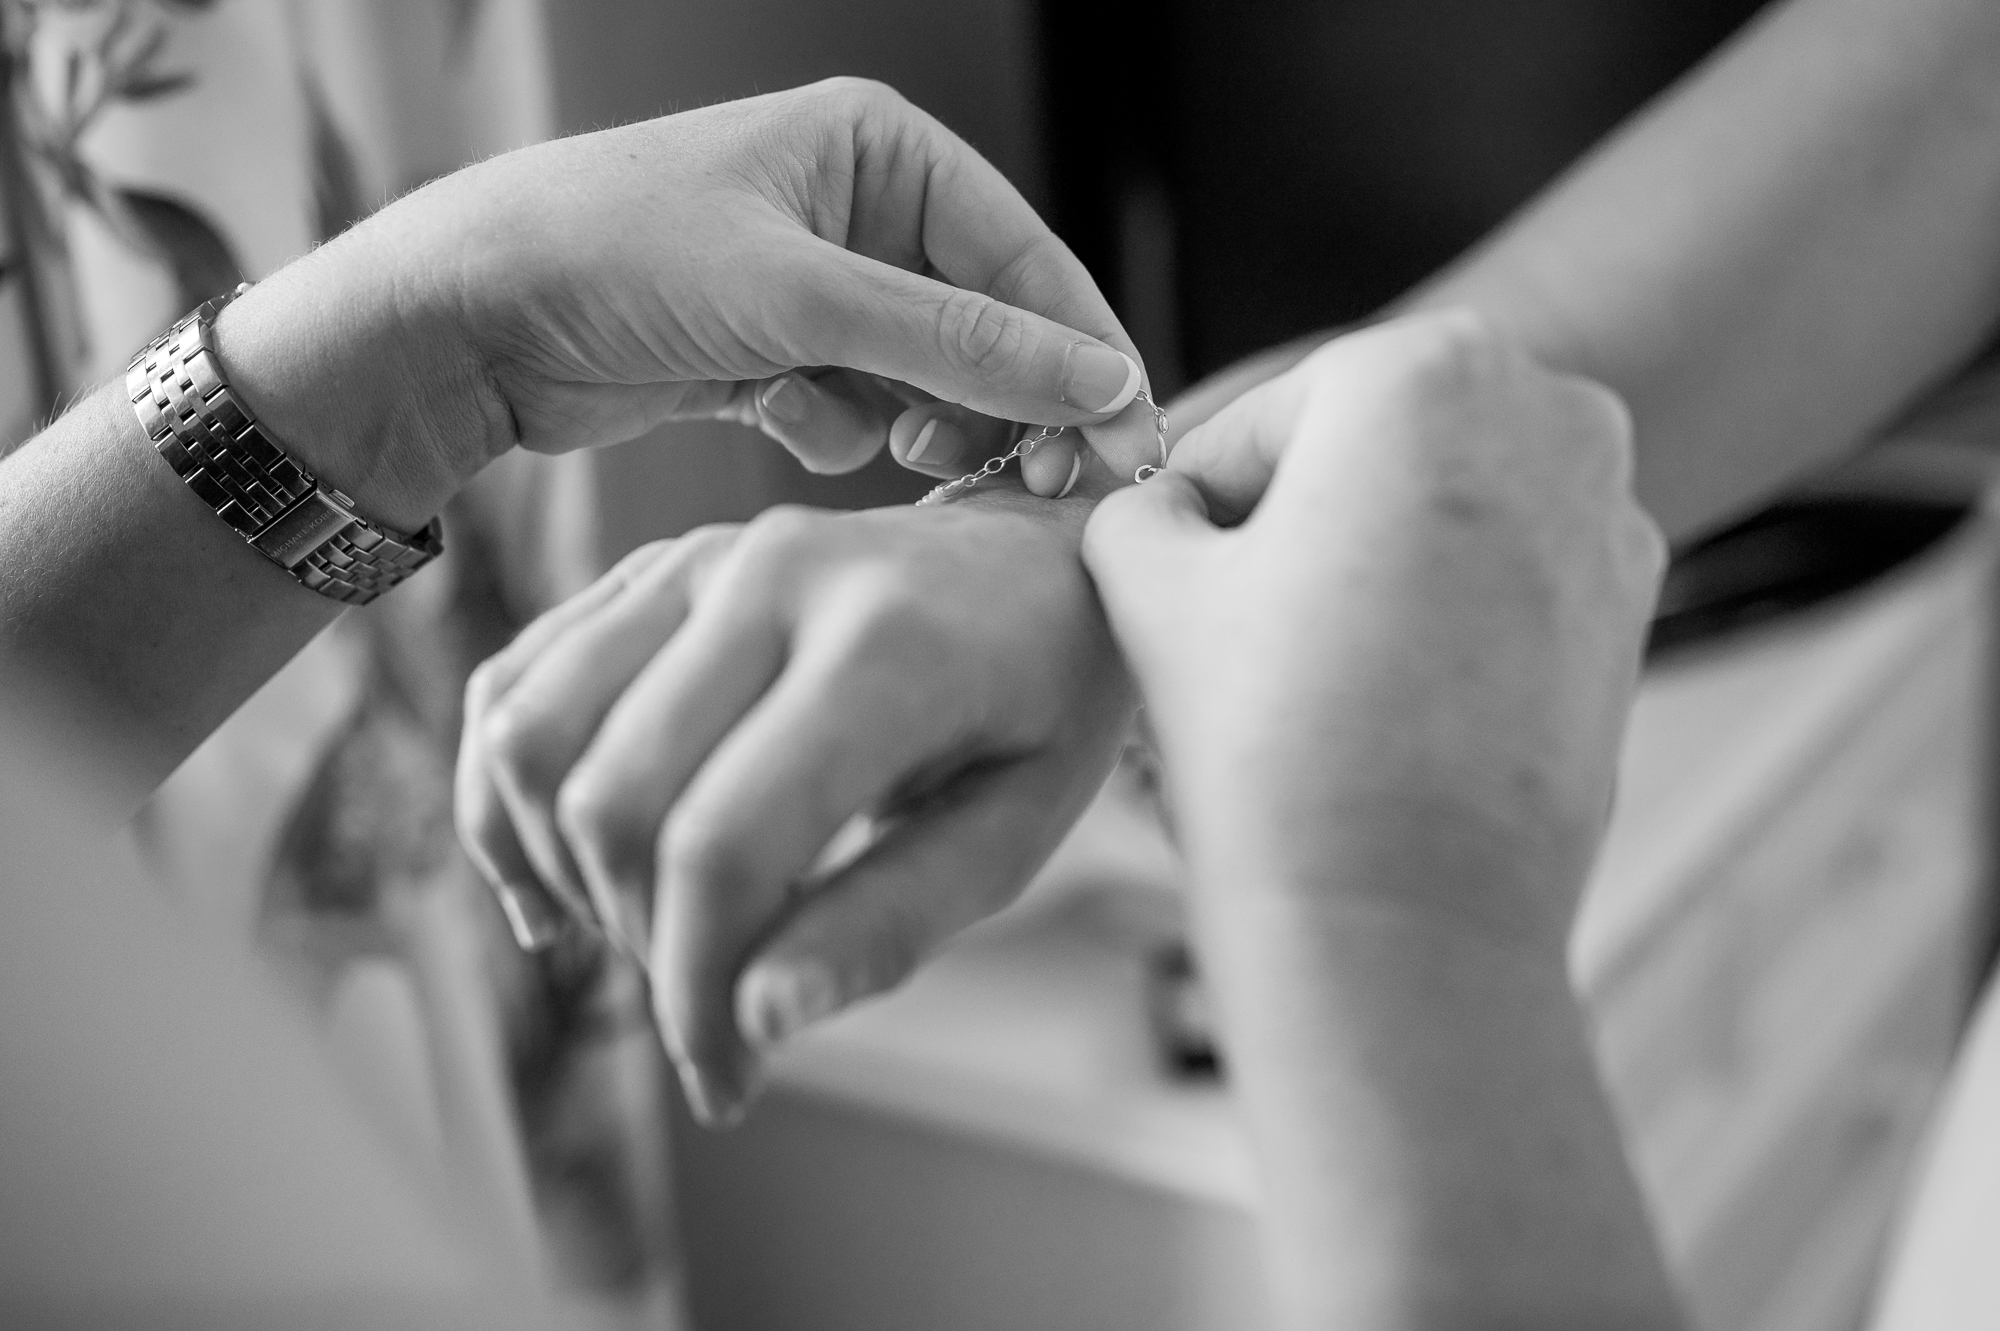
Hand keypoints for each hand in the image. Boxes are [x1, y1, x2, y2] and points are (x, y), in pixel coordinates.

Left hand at [217, 78, 1161, 529]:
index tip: (1128, 443)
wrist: (463, 321)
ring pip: (928, 378)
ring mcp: (816, 285)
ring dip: (924, 424)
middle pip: (986, 325)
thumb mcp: (803, 299)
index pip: (1024, 257)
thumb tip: (1106, 383)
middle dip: (1005, 404)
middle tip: (1043, 487)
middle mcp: (857, 208)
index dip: (1081, 355)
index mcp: (879, 148)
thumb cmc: (615, 262)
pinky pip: (860, 408)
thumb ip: (961, 345)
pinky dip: (841, 432)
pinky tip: (793, 428)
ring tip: (915, 455)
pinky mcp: (776, 353)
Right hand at [455, 494, 1132, 1123]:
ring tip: (644, 938)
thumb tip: (755, 1021)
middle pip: (615, 801)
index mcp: (883, 644)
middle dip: (642, 945)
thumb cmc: (1041, 706)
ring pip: (533, 738)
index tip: (726, 1079)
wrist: (1037, 562)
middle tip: (710, 1007)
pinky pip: (516, 686)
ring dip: (560, 874)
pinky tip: (557, 875)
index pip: (725, 843)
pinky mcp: (648, 570)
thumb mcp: (1014, 830)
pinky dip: (507, 797)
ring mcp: (695, 560)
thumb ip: (888, 921)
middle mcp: (770, 576)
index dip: (696, 990)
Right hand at [1083, 312, 1664, 944]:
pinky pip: (1508, 576)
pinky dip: (1446, 613)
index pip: (1268, 418)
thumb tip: (1159, 510)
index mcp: (1419, 367)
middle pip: (1366, 451)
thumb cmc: (1274, 740)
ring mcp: (1608, 509)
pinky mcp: (1633, 607)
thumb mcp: (1151, 586)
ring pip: (1441, 511)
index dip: (1198, 501)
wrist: (1401, 915)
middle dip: (1293, 524)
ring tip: (1301, 668)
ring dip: (1367, 564)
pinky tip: (1384, 697)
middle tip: (1227, 618)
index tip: (1167, 567)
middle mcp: (1545, 407)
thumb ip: (1139, 511)